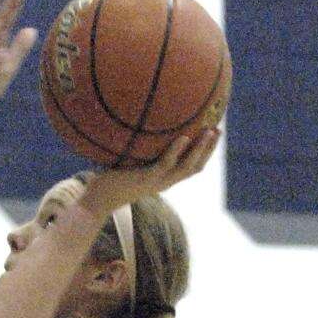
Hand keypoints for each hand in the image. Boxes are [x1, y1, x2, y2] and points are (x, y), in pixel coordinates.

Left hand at [79, 130, 220, 218]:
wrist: (98, 199)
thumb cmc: (109, 179)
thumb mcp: (128, 160)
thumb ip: (137, 145)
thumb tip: (136, 117)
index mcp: (164, 177)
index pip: (191, 165)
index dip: (205, 151)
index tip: (213, 131)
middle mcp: (165, 181)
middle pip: (196, 166)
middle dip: (209, 149)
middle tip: (219, 128)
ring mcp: (157, 182)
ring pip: (187, 167)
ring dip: (201, 150)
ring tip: (210, 131)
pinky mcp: (146, 179)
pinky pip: (166, 164)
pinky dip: (176, 151)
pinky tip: (183, 137)